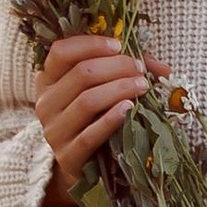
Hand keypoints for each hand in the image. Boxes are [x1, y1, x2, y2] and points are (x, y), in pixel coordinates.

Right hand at [34, 30, 147, 204]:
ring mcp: (53, 131)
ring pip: (87, 101)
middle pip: (80, 74)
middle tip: (139, 69)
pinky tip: (128, 109)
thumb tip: (161, 67)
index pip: (61, 51)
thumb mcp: (101, 87)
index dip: (91, 44)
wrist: (82, 163)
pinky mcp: (67, 156)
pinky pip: (90, 135)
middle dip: (116, 66)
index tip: (118, 45)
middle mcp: (45, 103)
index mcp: (48, 80)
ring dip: (119, 88)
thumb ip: (125, 70)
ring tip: (142, 86)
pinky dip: (111, 119)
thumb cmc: (94, 117)